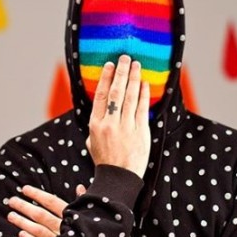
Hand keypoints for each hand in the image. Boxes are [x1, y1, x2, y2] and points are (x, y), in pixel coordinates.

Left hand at [7, 184, 85, 236]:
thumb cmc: (95, 233)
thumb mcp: (92, 214)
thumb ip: (83, 201)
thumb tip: (79, 187)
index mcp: (72, 216)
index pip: (51, 202)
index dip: (37, 194)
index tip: (24, 189)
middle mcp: (65, 228)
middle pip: (41, 215)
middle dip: (24, 207)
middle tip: (11, 201)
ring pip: (38, 230)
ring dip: (23, 222)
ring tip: (10, 216)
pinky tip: (21, 235)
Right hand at [86, 55, 150, 178]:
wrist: (118, 178)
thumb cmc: (105, 160)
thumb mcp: (93, 141)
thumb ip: (97, 124)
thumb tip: (101, 108)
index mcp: (96, 124)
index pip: (101, 95)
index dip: (105, 78)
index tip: (109, 65)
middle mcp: (110, 124)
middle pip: (116, 92)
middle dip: (121, 72)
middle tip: (125, 58)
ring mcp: (126, 127)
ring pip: (129, 97)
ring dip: (133, 78)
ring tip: (136, 65)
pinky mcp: (140, 132)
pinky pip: (142, 108)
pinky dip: (143, 94)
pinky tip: (144, 83)